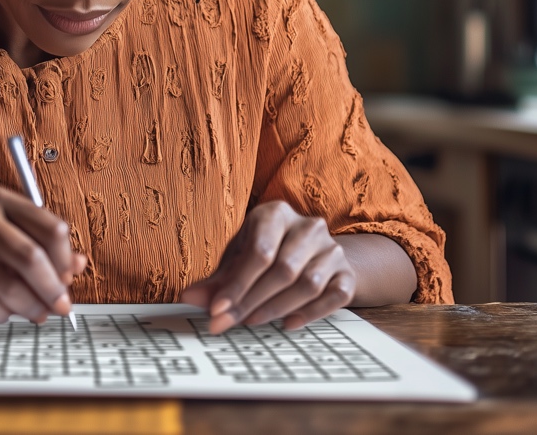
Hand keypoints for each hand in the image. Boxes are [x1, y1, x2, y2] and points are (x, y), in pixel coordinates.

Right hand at [0, 186, 85, 321]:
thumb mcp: (5, 241)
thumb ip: (42, 249)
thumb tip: (80, 264)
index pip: (49, 225)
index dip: (64, 258)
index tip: (69, 280)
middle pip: (29, 254)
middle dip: (50, 288)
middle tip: (61, 308)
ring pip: (6, 281)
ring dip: (27, 306)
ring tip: (34, 315)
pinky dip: (0, 311)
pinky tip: (4, 313)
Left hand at [179, 200, 355, 332]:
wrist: (314, 252)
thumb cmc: (267, 251)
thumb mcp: (240, 257)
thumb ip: (217, 279)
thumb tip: (188, 297)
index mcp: (276, 213)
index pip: (259, 251)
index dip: (237, 284)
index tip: (217, 309)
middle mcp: (308, 226)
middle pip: (283, 270)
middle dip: (252, 301)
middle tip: (228, 323)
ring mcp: (332, 249)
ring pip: (308, 285)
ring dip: (277, 309)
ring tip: (253, 322)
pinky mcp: (347, 273)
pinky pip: (333, 298)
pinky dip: (310, 314)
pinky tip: (287, 324)